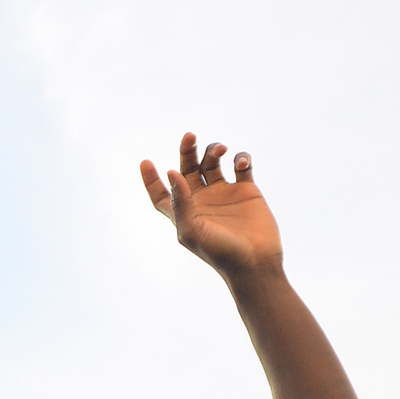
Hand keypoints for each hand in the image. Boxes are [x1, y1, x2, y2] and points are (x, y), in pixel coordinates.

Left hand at [139, 133, 282, 281]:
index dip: (151, 179)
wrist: (254, 262)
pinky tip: (240, 164)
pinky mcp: (246, 190)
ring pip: (213, 162)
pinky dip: (240, 158)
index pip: (161, 193)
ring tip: (220, 151)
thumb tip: (172, 172)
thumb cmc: (219, 252)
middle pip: (188, 168)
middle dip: (187, 151)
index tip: (145, 162)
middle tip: (189, 136)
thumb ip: (180, 201)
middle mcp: (201, 199)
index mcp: (183, 211)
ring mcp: (224, 193)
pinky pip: (241, 166)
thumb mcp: (191, 230)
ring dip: (214, 150)